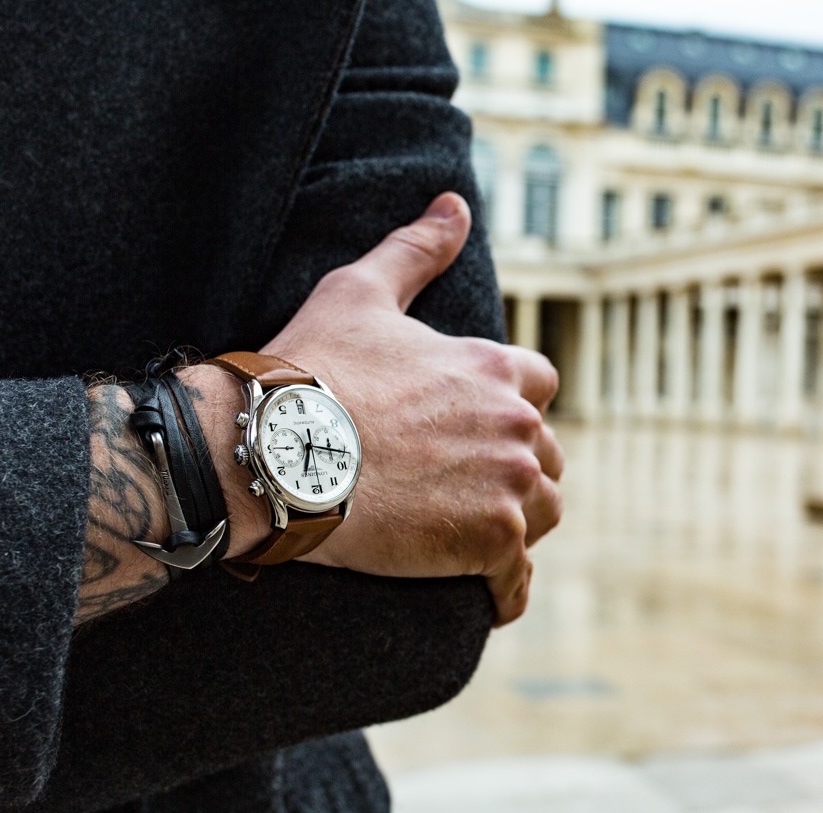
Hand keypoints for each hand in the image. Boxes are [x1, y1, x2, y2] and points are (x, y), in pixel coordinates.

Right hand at [192, 193, 563, 625]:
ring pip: (542, 514)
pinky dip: (506, 591)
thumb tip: (455, 204)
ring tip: (475, 540)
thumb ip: (416, 249)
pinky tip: (488, 598)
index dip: (514, 406)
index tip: (481, 425)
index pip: (540, 386)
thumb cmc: (312, 370)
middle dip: (516, 468)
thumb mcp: (360, 292)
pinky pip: (517, 580)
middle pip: (545, 454)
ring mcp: (509, 486)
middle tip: (468, 488)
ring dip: (516, 526)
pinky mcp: (491, 543)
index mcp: (496, 368)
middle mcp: (517, 426)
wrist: (277, 452)